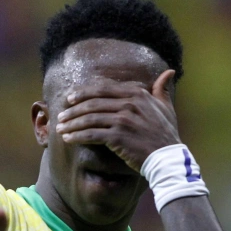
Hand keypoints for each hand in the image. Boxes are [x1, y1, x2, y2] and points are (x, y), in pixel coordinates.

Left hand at [55, 69, 180, 171]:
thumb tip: (169, 72)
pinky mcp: (118, 137)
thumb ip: (162, 89)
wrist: (167, 158)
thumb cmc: (166, 134)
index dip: (83, 92)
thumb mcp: (167, 108)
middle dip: (73, 109)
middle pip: (92, 102)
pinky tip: (68, 139)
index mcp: (137, 94)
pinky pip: (91, 134)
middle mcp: (129, 104)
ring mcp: (123, 120)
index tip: (70, 98)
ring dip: (71, 123)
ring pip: (89, 118)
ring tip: (60, 128)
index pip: (103, 88)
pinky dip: (77, 136)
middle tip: (61, 115)